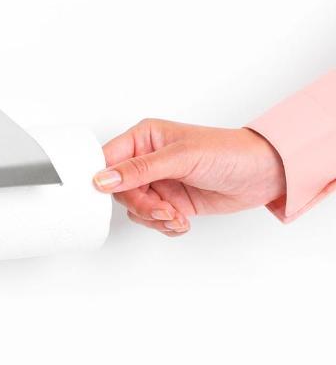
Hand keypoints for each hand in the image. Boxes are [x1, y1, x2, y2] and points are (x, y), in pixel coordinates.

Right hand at [93, 119, 285, 235]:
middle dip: (141, 205)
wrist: (263, 174)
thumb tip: (101, 179)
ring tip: (177, 216)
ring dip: (154, 218)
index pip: (108, 159)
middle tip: (162, 209)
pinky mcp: (170, 202)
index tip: (106, 194)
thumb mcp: (180, 157)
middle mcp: (147, 160)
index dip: (104, 179)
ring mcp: (158, 183)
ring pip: (134, 209)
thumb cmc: (227, 152)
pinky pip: (152, 221)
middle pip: (119, 190)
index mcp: (144, 138)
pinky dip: (165, 226)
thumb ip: (139, 170)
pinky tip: (183, 221)